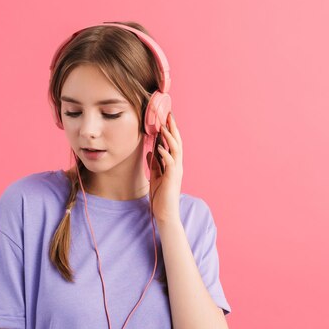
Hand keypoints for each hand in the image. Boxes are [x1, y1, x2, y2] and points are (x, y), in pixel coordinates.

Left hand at [146, 111, 182, 225]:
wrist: (165, 213)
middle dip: (173, 129)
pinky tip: (159, 147)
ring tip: (164, 127)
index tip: (165, 118)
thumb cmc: (161, 196)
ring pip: (176, 150)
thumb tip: (151, 151)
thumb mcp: (155, 176)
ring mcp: (176, 172)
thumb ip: (154, 164)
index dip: (171, 131)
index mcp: (174, 164)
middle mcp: (177, 166)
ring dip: (170, 138)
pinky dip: (165, 154)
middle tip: (168, 115)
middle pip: (177, 143)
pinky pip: (170, 163)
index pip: (173, 144)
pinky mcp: (172, 178)